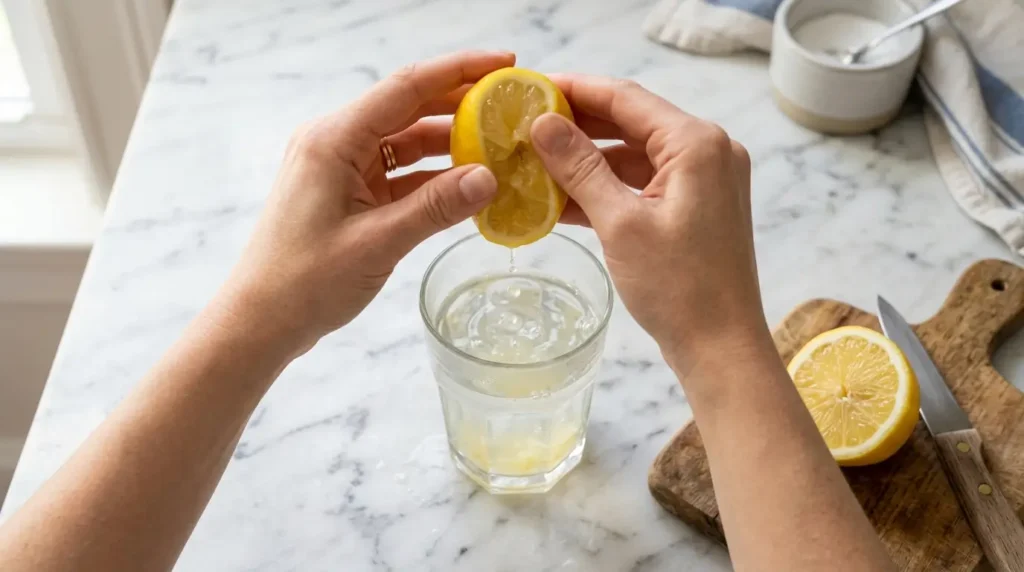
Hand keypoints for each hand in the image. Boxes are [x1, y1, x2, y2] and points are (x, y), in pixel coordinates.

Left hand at [215, 52, 511, 352]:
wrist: (260, 321)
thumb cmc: (303, 283)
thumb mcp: (377, 243)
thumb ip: (435, 207)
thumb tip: (489, 178)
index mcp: (334, 139)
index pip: (406, 87)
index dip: (459, 70)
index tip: (505, 63)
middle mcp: (335, 142)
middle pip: (409, 107)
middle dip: (461, 103)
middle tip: (512, 104)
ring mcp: (340, 167)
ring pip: (407, 140)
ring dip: (451, 143)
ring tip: (500, 145)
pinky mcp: (348, 192)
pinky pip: (399, 172)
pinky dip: (433, 177)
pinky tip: (468, 185)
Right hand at [533, 76, 767, 366]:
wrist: (721, 348)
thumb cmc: (681, 289)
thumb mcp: (621, 223)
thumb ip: (580, 168)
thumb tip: (543, 124)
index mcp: (696, 144)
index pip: (625, 98)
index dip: (575, 89)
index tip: (531, 86)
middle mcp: (707, 152)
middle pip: (630, 122)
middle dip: (576, 125)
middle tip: (523, 123)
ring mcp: (703, 181)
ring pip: (632, 156)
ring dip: (585, 162)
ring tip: (532, 161)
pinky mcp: (693, 209)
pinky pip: (641, 185)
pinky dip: (604, 190)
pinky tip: (558, 198)